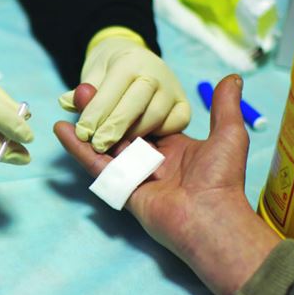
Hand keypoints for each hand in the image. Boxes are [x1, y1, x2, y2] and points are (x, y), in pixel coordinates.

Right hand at [54, 75, 279, 294]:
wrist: (210, 216)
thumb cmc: (221, 178)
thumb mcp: (229, 133)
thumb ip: (225, 106)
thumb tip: (233, 78)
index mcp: (176, 148)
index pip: (148, 120)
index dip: (131, 102)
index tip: (116, 82)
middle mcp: (153, 161)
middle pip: (123, 128)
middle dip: (106, 107)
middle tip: (87, 85)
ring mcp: (135, 174)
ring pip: (106, 142)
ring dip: (90, 120)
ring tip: (74, 96)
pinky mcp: (121, 187)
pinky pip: (96, 165)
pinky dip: (78, 148)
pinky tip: (61, 129)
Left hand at [59, 30, 189, 153]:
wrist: (138, 60)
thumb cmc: (110, 72)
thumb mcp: (93, 76)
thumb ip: (82, 92)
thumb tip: (67, 102)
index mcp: (129, 61)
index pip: (112, 90)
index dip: (96, 113)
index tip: (82, 133)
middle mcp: (156, 73)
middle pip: (135, 104)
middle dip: (114, 127)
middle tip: (98, 145)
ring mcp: (173, 89)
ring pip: (154, 117)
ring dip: (132, 134)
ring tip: (114, 146)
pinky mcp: (184, 105)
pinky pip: (174, 124)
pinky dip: (158, 133)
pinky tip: (140, 139)